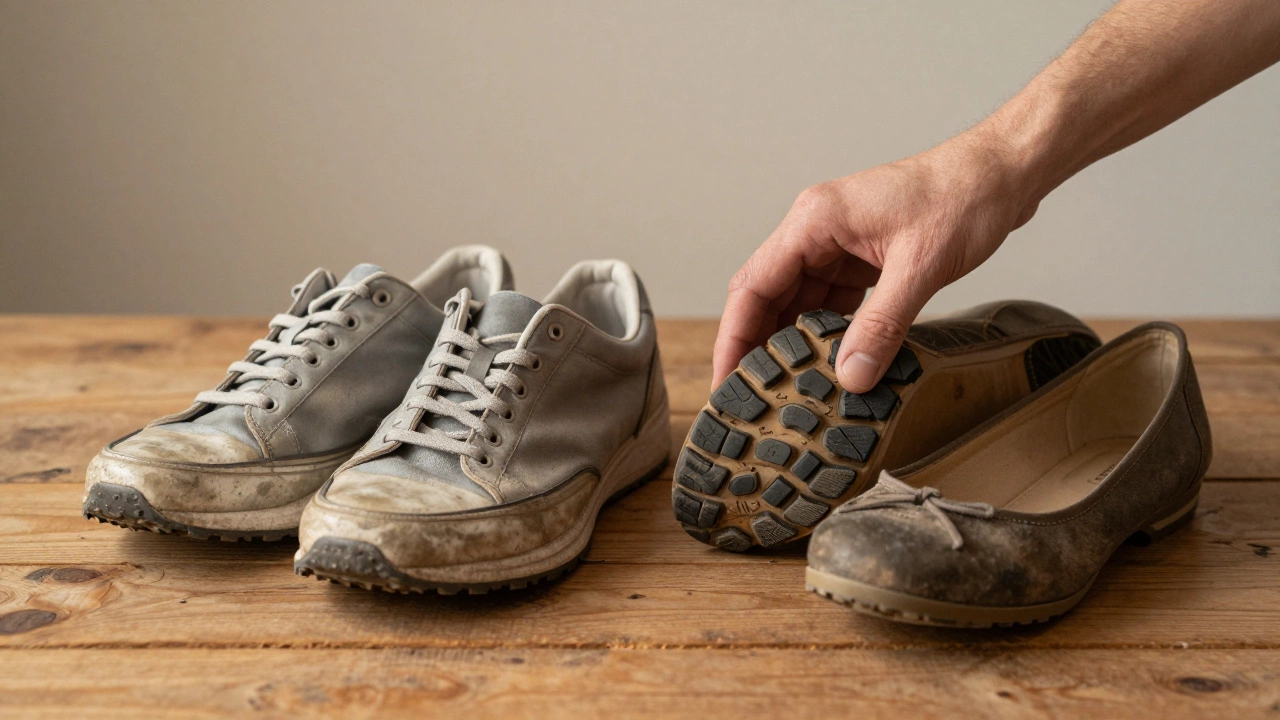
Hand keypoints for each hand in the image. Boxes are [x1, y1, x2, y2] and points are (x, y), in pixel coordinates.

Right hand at [713, 132, 1039, 393]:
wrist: (1005, 171)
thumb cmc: (964, 196)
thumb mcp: (920, 267)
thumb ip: (882, 325)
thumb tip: (851, 376)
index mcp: (814, 220)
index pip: (753, 285)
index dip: (735, 337)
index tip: (728, 380)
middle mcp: (817, 229)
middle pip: (769, 296)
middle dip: (759, 346)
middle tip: (754, 397)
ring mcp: (839, 242)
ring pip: (800, 301)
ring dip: (797, 342)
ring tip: (792, 388)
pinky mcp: (863, 255)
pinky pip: (832, 300)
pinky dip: (829, 331)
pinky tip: (834, 362)